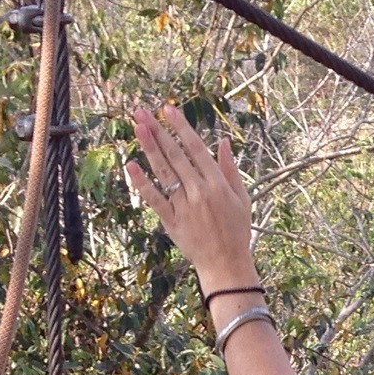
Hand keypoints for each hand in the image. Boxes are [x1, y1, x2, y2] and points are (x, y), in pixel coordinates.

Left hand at [127, 104, 257, 287]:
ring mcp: (184, 206)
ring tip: (137, 127)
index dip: (181, 127)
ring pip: (164, 172)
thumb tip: (224, 142)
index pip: (196, 148)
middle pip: (176, 155)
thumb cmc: (237, 231)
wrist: (227, 264)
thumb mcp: (243, 198)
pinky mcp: (172, 221)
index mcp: (218, 183)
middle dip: (158, 131)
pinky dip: (142, 183)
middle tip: (142, 112)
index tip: (167, 109)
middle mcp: (200, 191)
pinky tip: (130, 165)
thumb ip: (231, 169)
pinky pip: (155, 199)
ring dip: (149, 148)